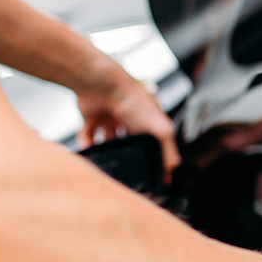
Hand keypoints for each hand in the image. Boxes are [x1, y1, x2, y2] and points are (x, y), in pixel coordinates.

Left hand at [75, 62, 181, 182]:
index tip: (154, 176)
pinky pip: (88, 134)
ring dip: (107, 150)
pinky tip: (90, 150)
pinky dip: (88, 143)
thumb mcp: (160, 128)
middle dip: (129, 155)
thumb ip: (168, 149)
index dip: (155, 158)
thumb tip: (173, 168)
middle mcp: (130, 117)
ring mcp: (111, 117)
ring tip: (105, 161)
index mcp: (149, 119)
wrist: (103, 84)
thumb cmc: (133, 100)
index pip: (155, 142)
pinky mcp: (92, 116)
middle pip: (131, 142)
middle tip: (126, 170)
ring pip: (109, 140)